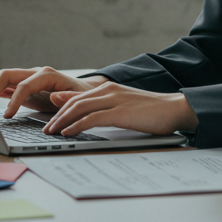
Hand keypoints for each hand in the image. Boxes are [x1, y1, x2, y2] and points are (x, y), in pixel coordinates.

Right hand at [0, 66, 107, 117]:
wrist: (82, 92)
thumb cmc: (81, 96)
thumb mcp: (80, 99)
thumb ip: (69, 99)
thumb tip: (55, 96)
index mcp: (47, 75)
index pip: (25, 85)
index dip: (15, 100)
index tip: (8, 115)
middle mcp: (34, 74)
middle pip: (7, 75)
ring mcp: (27, 79)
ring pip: (3, 80)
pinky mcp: (23, 88)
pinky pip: (5, 88)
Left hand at [44, 81, 198, 136]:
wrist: (176, 108)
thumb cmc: (153, 111)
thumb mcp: (125, 106)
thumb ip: (105, 108)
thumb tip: (87, 114)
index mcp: (108, 89)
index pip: (77, 97)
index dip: (60, 109)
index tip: (50, 121)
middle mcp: (108, 90)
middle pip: (73, 102)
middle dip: (57, 116)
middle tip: (45, 129)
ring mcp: (113, 100)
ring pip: (79, 108)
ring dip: (62, 121)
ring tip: (51, 132)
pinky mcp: (119, 112)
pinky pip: (92, 118)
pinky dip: (76, 125)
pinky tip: (68, 132)